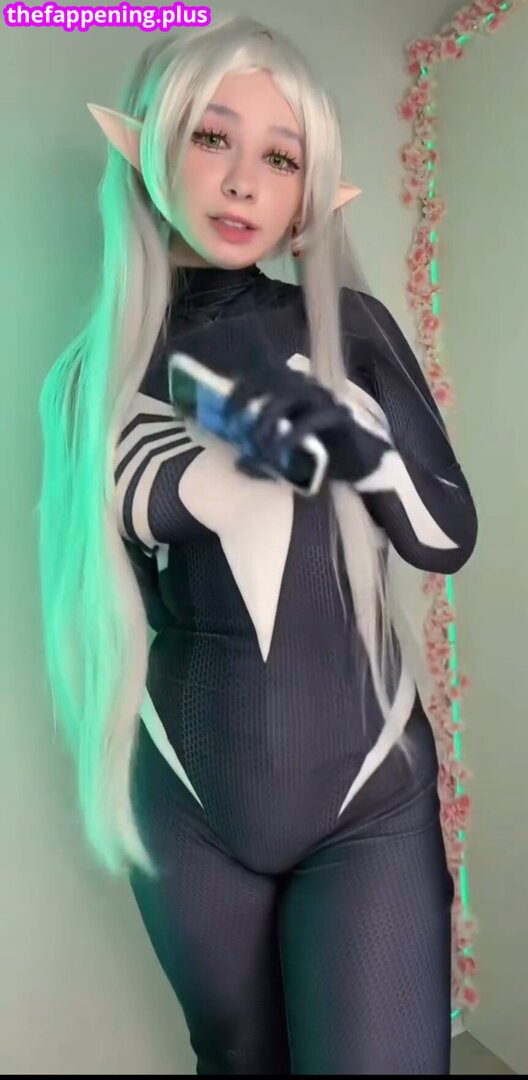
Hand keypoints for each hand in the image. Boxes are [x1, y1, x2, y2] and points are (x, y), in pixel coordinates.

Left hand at [224, 363, 391, 486]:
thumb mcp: (285, 460)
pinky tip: (281, 452)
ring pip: (290, 396)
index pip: (263, 377)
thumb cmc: (323, 458)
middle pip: (274, 383)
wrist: (361, 466)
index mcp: (294, 393)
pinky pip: (311, 420)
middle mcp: (308, 390)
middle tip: (237, 429)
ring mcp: (325, 401)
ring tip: (260, 444)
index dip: (242, 390)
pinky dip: (292, 435)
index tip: (225, 413)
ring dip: (270, 419)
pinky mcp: (339, 417)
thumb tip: (238, 464)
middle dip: (251, 404)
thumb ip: (264, 459)